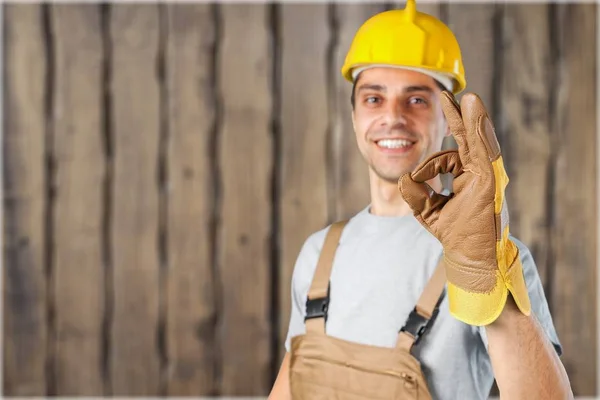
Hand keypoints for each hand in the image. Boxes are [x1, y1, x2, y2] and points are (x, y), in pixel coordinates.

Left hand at [398, 92, 530, 325]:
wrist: (470, 258)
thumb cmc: (454, 235)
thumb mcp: (427, 211)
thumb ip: (415, 193)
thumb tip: (405, 176)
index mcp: (468, 177)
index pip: (447, 158)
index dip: (427, 167)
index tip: (414, 180)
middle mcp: (479, 173)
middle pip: (467, 139)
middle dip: (456, 117)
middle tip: (447, 96)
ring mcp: (486, 176)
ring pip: (478, 140)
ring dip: (471, 117)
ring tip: (467, 97)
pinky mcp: (489, 180)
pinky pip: (483, 150)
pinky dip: (478, 129)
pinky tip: (474, 108)